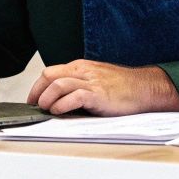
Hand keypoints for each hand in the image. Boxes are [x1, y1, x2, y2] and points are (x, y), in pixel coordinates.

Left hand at [27, 60, 178, 115]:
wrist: (145, 88)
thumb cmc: (123, 88)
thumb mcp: (97, 80)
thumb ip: (78, 84)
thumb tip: (58, 99)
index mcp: (82, 67)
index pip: (50, 72)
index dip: (37, 87)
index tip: (33, 100)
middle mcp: (84, 71)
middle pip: (49, 76)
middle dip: (37, 92)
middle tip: (36, 106)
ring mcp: (91, 82)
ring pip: (57, 85)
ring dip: (47, 99)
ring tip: (47, 109)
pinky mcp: (98, 94)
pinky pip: (73, 96)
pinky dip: (62, 105)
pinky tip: (59, 112)